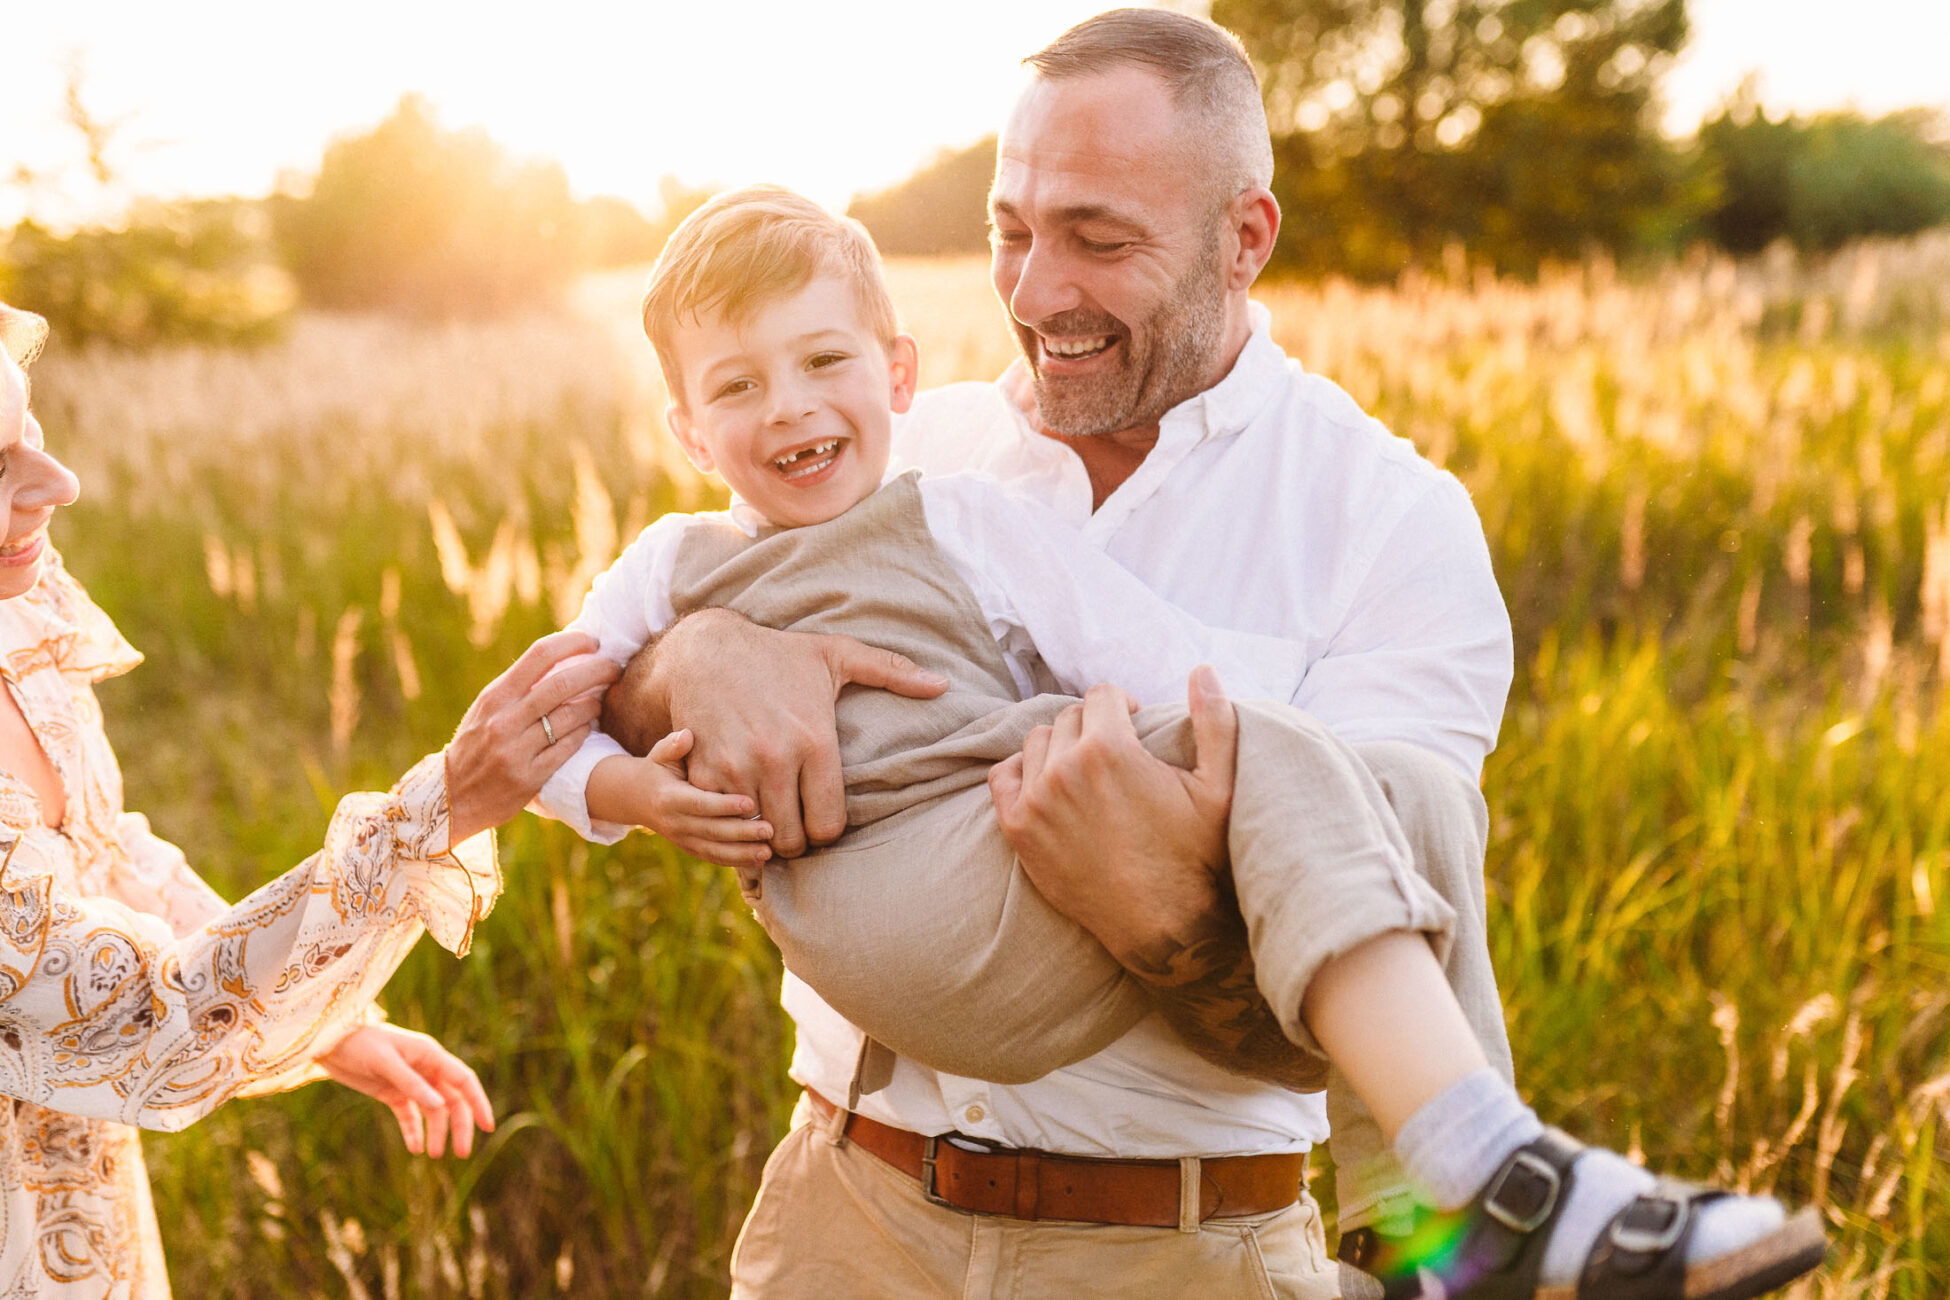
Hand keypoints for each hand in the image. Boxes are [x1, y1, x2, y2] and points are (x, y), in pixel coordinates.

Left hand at [319, 1024, 493, 1157]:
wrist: (328, 1042)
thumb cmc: (359, 1044)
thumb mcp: (386, 1063)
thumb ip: (412, 1085)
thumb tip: (440, 1106)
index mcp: (431, 1055)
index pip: (464, 1081)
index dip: (478, 1102)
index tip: (488, 1126)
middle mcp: (425, 1069)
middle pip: (452, 1100)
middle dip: (459, 1126)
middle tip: (462, 1154)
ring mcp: (409, 1082)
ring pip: (433, 1111)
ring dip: (436, 1132)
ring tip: (432, 1155)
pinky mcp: (392, 1092)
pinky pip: (409, 1115)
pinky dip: (413, 1131)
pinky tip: (415, 1148)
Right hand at [444, 630, 621, 844]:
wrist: (452, 796)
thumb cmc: (477, 744)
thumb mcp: (488, 709)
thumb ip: (519, 687)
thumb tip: (563, 657)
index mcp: (495, 696)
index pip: (540, 655)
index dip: (573, 642)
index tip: (594, 641)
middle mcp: (504, 720)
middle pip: (563, 684)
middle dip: (597, 671)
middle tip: (614, 669)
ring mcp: (516, 750)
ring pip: (571, 717)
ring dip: (594, 704)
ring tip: (601, 701)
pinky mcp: (529, 778)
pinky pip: (569, 747)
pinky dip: (584, 732)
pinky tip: (588, 727)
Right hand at [586, 733, 773, 876]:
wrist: (638, 798)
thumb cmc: (659, 768)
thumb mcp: (661, 754)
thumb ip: (673, 746)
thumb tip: (687, 736)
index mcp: (669, 798)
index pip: (699, 804)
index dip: (724, 805)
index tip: (750, 803)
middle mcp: (675, 823)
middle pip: (711, 831)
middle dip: (741, 833)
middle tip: (769, 830)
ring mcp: (683, 839)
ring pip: (714, 850)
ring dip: (742, 853)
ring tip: (768, 852)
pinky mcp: (690, 849)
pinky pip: (714, 858)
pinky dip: (736, 860)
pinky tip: (760, 860)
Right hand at [630, 609, 947, 857]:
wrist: (705, 649)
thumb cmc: (779, 654)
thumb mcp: (836, 655)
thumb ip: (893, 671)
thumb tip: (943, 685)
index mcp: (815, 740)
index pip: (828, 824)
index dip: (827, 829)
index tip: (821, 818)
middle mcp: (775, 758)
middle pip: (792, 839)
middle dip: (796, 838)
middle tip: (795, 822)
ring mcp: (735, 768)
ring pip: (757, 836)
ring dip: (764, 833)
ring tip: (771, 817)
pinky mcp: (702, 772)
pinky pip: (720, 821)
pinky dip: (730, 821)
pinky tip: (740, 806)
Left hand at [989, 667, 1237, 965]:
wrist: (1163, 927)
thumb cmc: (1197, 858)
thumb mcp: (1220, 787)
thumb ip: (1215, 720)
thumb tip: (1202, 669)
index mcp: (1109, 747)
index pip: (1102, 695)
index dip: (1124, 705)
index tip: (1136, 723)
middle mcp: (1063, 768)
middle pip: (1070, 717)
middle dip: (1095, 727)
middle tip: (1115, 755)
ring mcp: (1035, 800)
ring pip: (1037, 742)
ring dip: (1060, 748)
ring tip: (1086, 771)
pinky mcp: (1018, 830)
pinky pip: (1003, 777)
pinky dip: (1022, 773)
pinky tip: (1048, 785)